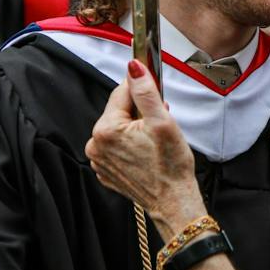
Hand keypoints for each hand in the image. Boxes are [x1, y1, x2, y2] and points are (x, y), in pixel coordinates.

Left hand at [86, 61, 207, 235]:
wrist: (173, 202)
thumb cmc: (171, 165)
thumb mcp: (163, 121)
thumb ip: (145, 91)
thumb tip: (134, 66)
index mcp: (106, 129)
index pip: (121, 92)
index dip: (142, 89)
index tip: (156, 91)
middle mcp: (95, 144)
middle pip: (119, 111)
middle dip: (140, 112)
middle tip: (160, 122)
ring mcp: (99, 159)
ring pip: (118, 128)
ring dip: (135, 127)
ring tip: (154, 140)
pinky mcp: (105, 170)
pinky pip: (116, 146)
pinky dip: (130, 144)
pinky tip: (146, 152)